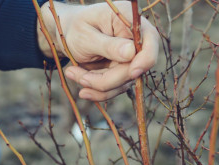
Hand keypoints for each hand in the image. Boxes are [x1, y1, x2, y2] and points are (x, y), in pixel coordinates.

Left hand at [37, 1, 158, 100]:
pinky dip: (96, 89)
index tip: (132, 72)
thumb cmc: (75, 28)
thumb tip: (131, 53)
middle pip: (134, 69)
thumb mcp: (85, 35)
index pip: (150, 40)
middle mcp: (135, 39)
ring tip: (72, 73)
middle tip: (75, 75)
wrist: (68, 34)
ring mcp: (131, 58)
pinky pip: (115, 88)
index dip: (145, 58)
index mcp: (129, 19)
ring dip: (96, 85)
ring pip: (123, 83)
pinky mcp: (123, 72)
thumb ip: (108, 45)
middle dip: (105, 79)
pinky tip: (79, 82)